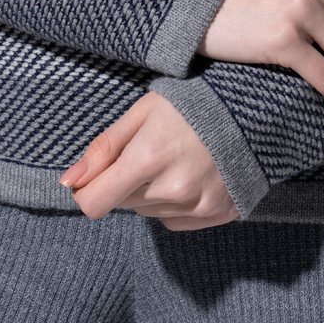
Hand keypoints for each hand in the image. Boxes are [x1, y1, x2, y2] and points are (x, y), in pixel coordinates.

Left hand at [59, 92, 238, 230]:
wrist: (254, 109)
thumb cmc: (192, 103)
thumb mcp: (143, 111)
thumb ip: (104, 147)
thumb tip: (69, 181)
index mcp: (147, 158)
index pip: (94, 202)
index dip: (87, 191)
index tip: (93, 177)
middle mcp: (171, 189)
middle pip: (122, 204)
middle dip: (126, 181)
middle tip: (149, 151)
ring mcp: (196, 206)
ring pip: (149, 212)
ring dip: (151, 192)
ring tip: (174, 158)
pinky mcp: (215, 215)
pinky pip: (174, 220)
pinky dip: (174, 203)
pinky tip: (190, 173)